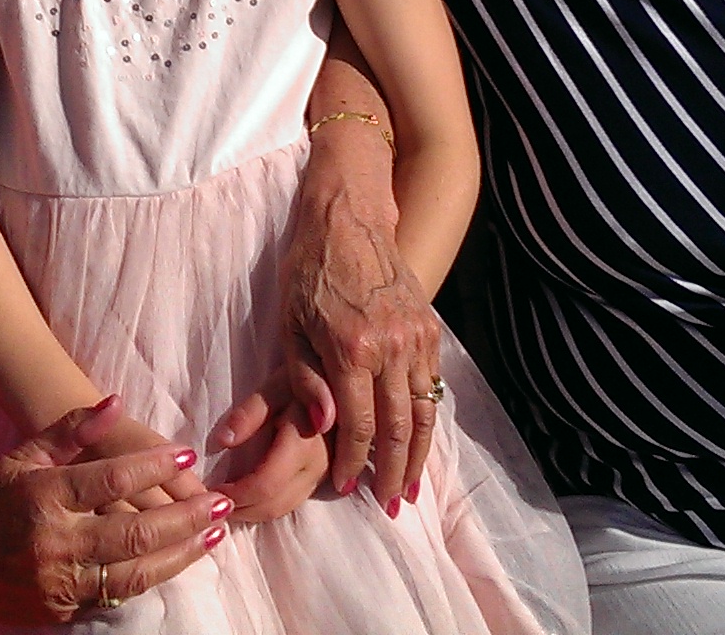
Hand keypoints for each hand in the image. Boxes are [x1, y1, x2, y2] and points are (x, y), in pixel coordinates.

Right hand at [0, 399, 232, 623]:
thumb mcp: (23, 455)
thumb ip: (71, 430)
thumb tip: (116, 402)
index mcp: (43, 495)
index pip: (111, 479)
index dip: (153, 466)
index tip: (187, 455)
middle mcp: (53, 541)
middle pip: (134, 533)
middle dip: (185, 518)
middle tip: (222, 504)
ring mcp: (58, 580)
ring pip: (134, 572)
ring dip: (181, 554)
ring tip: (214, 535)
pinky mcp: (62, 608)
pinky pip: (117, 594)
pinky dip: (152, 578)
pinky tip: (179, 562)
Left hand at [206, 363, 334, 523]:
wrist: (341, 382)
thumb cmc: (302, 380)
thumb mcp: (273, 387)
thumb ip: (249, 413)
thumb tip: (223, 442)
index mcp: (304, 441)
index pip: (266, 484)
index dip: (236, 494)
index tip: (210, 491)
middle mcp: (319, 465)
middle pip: (275, 505)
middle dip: (241, 510)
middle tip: (211, 501)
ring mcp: (326, 474)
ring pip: (285, 508)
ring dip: (253, 512)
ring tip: (225, 501)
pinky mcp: (326, 478)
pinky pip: (294, 502)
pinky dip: (267, 506)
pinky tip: (248, 498)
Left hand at [278, 184, 443, 510]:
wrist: (348, 220)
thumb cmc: (308, 273)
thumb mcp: (290, 326)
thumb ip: (305, 380)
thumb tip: (325, 428)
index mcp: (351, 348)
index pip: (357, 425)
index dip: (352, 463)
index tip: (346, 487)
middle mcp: (391, 346)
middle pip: (398, 427)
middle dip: (392, 472)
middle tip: (388, 504)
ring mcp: (417, 337)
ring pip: (424, 412)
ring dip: (417, 455)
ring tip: (409, 487)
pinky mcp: (430, 328)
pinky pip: (434, 386)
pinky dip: (429, 420)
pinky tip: (420, 442)